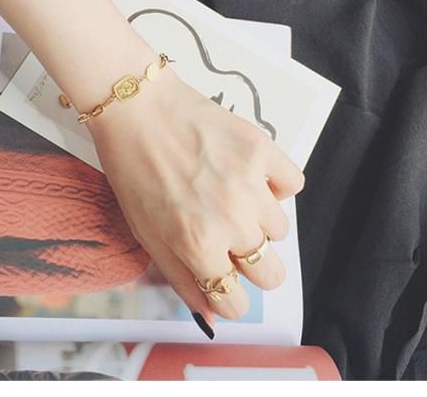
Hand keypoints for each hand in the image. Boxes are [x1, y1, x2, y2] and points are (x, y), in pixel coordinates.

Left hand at [87, 66, 304, 326]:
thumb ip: (181, 279)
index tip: (221, 275)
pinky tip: (249, 173)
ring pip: (280, 230)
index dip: (227, 294)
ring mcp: (250, 184)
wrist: (138, 109)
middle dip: (250, 264)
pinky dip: (276, 183)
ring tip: (228, 194)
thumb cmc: (133, 170)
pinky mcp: (262, 149)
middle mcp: (230, 221)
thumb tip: (211, 317)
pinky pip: (293, 184)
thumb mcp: (146, 233)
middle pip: (272, 275)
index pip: (236, 303)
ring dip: (258, 220)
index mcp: (197, 246)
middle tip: (228, 236)